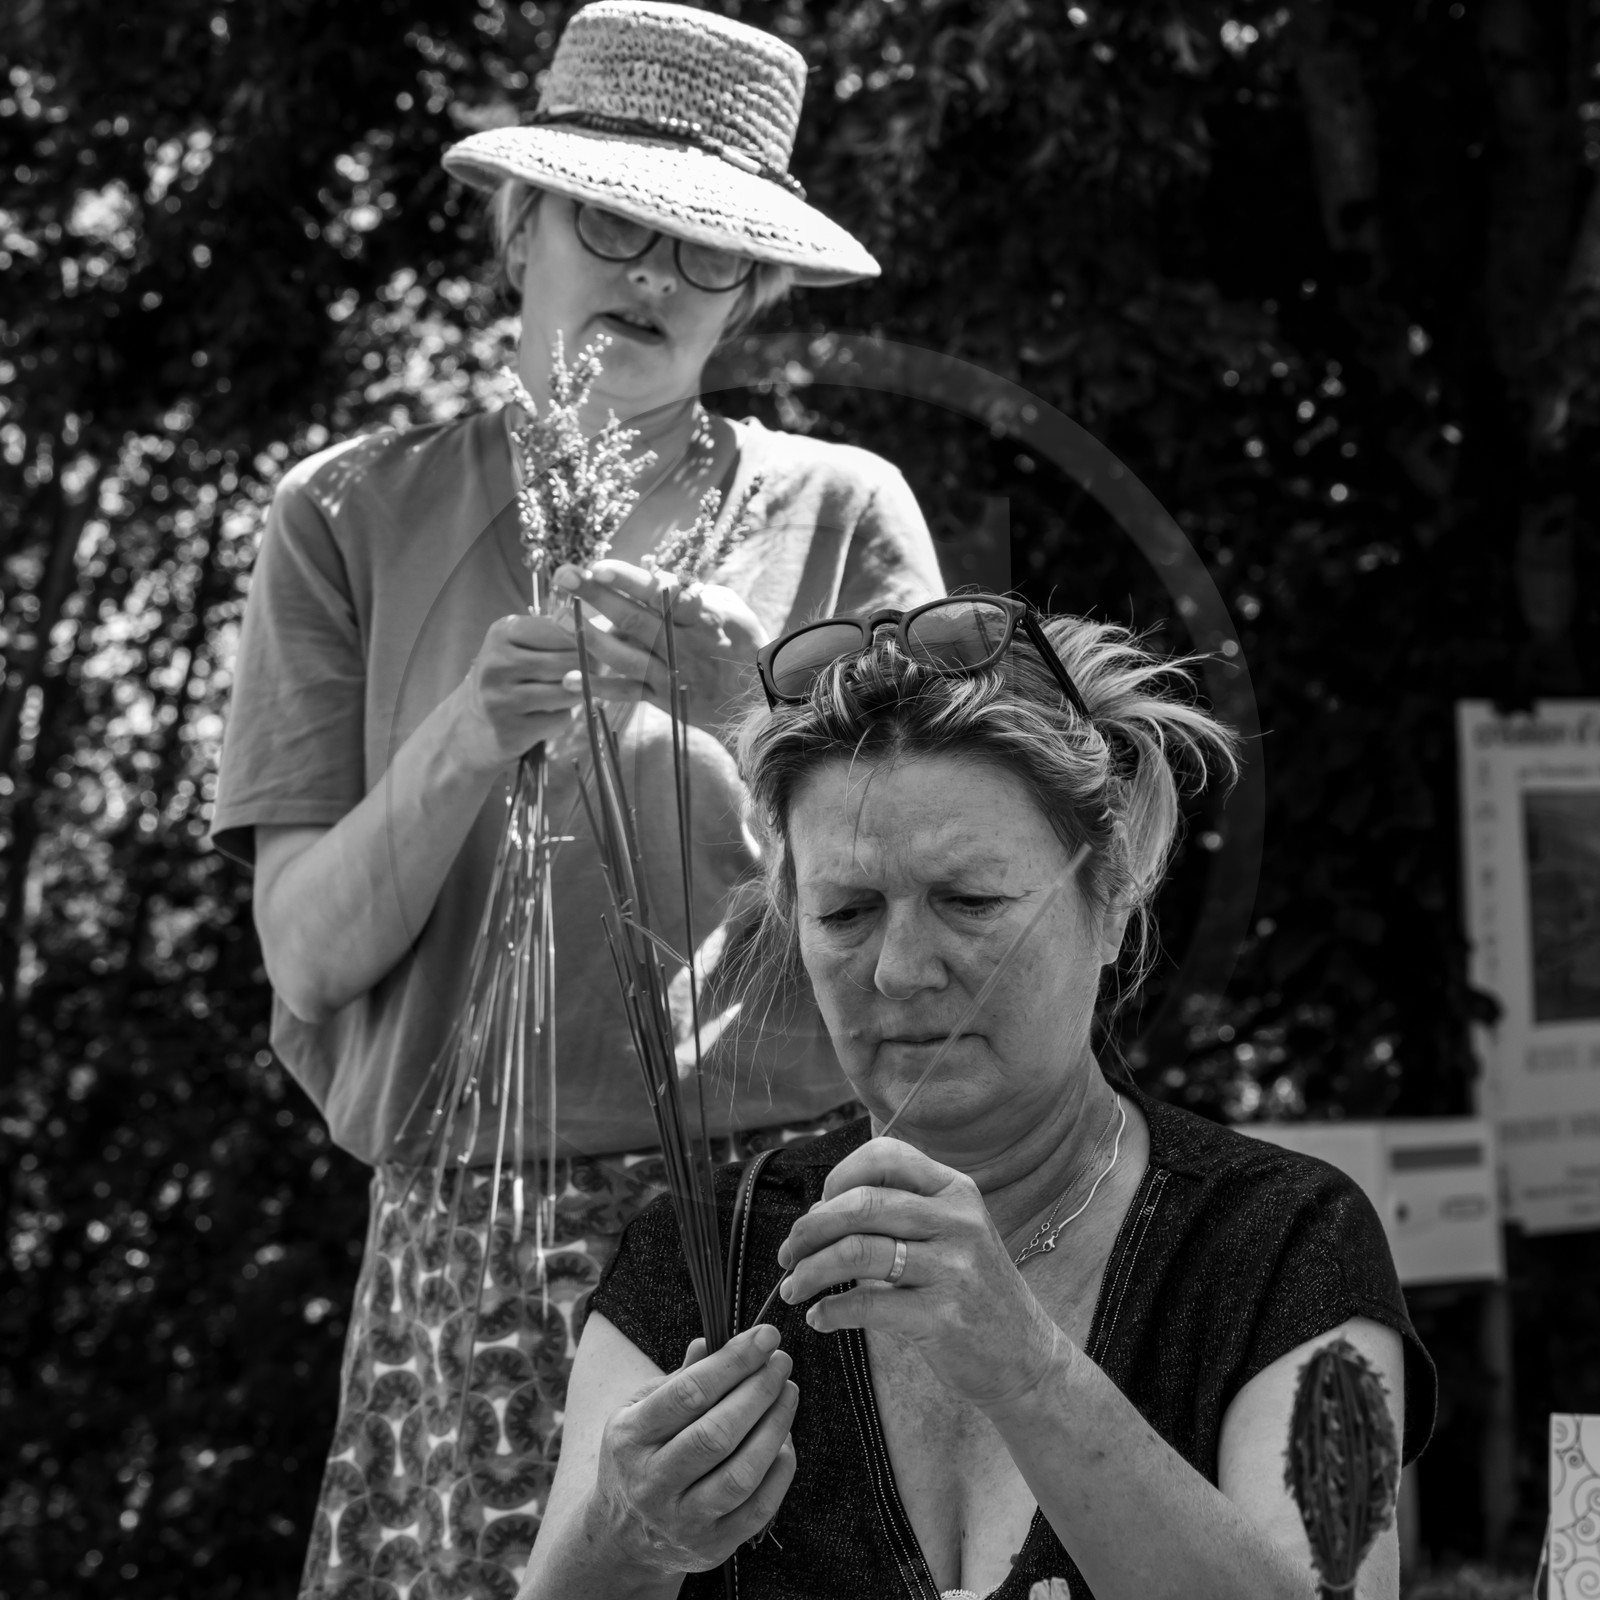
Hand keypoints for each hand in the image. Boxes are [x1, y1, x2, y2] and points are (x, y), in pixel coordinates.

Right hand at [451, 611, 584, 774]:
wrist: (471, 725)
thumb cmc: (508, 679)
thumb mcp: (521, 647)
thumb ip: (557, 638)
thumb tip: (600, 637)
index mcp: (502, 633)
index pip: (560, 629)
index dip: (585, 640)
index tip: (595, 649)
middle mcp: (497, 663)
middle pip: (568, 662)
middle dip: (590, 669)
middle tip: (596, 673)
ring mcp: (500, 698)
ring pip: (567, 693)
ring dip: (578, 695)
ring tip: (571, 693)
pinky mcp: (509, 729)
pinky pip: (559, 720)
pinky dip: (562, 718)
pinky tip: (548, 716)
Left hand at [553, 559, 767, 731]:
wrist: (761, 701)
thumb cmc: (744, 643)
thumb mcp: (732, 608)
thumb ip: (694, 591)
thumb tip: (656, 576)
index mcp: (705, 618)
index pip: (664, 594)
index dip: (630, 581)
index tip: (599, 566)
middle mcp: (687, 646)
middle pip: (637, 619)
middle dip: (598, 596)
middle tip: (565, 575)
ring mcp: (674, 674)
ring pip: (627, 656)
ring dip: (590, 638)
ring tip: (559, 619)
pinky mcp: (665, 699)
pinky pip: (628, 692)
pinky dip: (600, 686)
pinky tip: (568, 678)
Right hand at [588, 1323, 797, 1574]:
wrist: (621, 1538)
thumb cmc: (638, 1457)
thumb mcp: (638, 1411)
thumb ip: (678, 1378)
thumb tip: (713, 1341)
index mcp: (630, 1438)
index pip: (688, 1394)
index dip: (733, 1361)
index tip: (765, 1336)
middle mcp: (652, 1483)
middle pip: (717, 1434)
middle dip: (758, 1390)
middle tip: (781, 1362)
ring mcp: (682, 1521)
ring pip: (740, 1474)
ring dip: (775, 1427)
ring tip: (788, 1394)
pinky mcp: (711, 1547)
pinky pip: (758, 1508)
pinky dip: (780, 1469)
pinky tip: (785, 1440)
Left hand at [777, 1137, 1063, 1413]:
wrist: (1024, 1356)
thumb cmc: (972, 1291)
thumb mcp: (949, 1235)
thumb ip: (894, 1214)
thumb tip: (817, 1211)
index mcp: (955, 1190)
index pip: (885, 1156)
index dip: (839, 1177)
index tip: (818, 1208)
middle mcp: (957, 1220)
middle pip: (861, 1203)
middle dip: (809, 1229)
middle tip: (788, 1253)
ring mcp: (953, 1268)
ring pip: (856, 1252)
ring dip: (810, 1271)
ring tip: (794, 1288)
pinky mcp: (943, 1316)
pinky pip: (867, 1305)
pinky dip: (830, 1311)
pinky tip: (819, 1318)